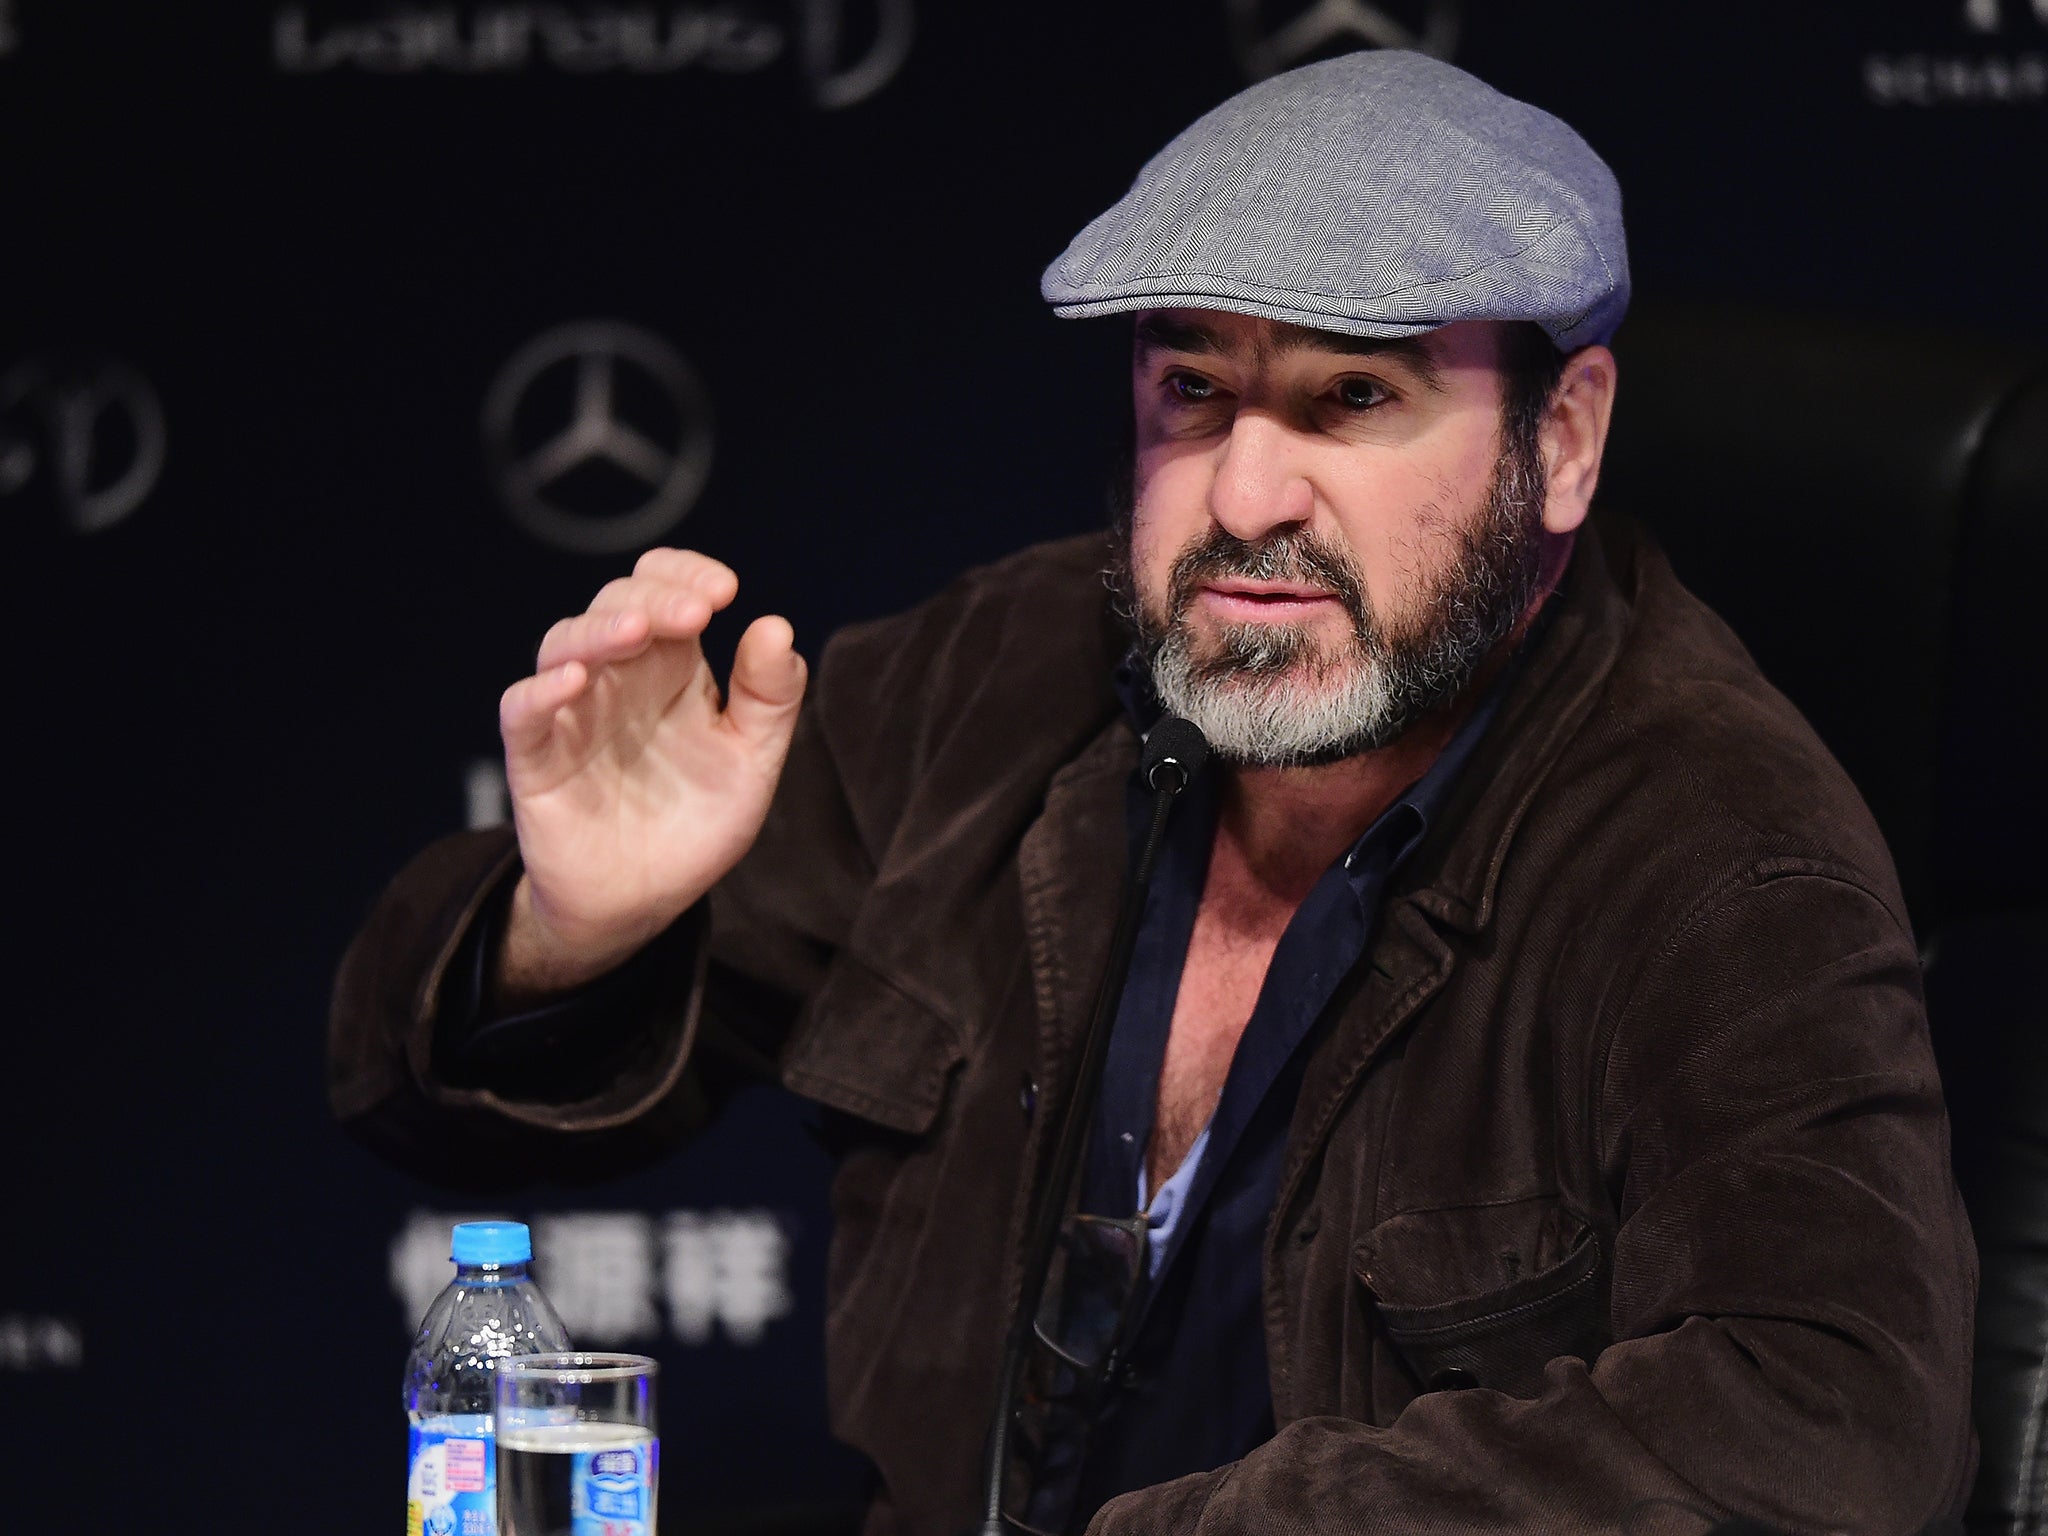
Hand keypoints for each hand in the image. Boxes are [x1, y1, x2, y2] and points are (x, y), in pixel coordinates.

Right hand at [493, 549, 805, 999]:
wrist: (643, 902)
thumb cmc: (695, 823)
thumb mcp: (752, 762)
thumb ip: (770, 698)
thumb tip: (776, 626)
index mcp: (671, 667)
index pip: (666, 589)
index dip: (686, 574)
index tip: (724, 591)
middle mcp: (619, 677)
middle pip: (619, 605)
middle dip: (656, 599)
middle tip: (696, 612)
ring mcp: (573, 712)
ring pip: (565, 643)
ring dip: (600, 631)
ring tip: (637, 632)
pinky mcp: (536, 758)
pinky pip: (522, 710)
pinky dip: (541, 691)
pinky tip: (573, 682)